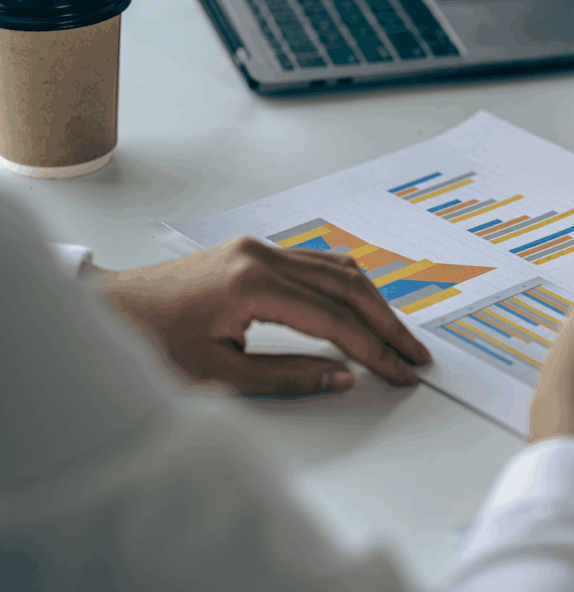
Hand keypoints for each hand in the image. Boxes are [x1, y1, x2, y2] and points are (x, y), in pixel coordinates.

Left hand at [90, 237, 431, 395]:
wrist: (108, 309)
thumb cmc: (149, 343)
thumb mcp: (219, 374)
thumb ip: (289, 376)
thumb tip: (343, 376)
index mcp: (252, 283)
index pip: (334, 318)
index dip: (374, 349)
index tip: (400, 371)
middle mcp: (261, 255)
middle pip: (347, 286)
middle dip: (386, 324)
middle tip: (414, 355)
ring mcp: (258, 248)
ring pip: (338, 268)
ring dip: (373, 302)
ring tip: (397, 335)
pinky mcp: (254, 252)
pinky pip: (317, 262)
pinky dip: (348, 286)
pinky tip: (363, 306)